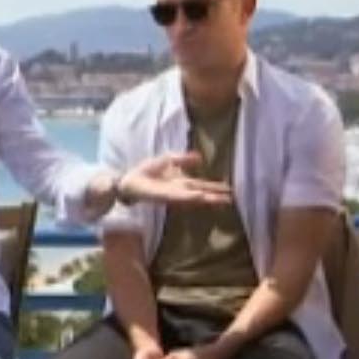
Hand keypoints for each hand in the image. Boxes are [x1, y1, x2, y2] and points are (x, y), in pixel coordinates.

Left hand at [116, 150, 233, 208]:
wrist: (127, 179)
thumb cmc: (145, 171)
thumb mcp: (167, 160)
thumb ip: (182, 159)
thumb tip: (200, 157)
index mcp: (180, 182)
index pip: (201, 185)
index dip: (215, 187)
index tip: (229, 190)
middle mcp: (178, 191)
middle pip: (200, 193)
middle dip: (215, 197)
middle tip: (231, 200)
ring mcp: (171, 194)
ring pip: (192, 198)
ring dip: (206, 199)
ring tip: (220, 200)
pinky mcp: (161, 195)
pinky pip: (178, 196)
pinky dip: (189, 196)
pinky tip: (199, 196)